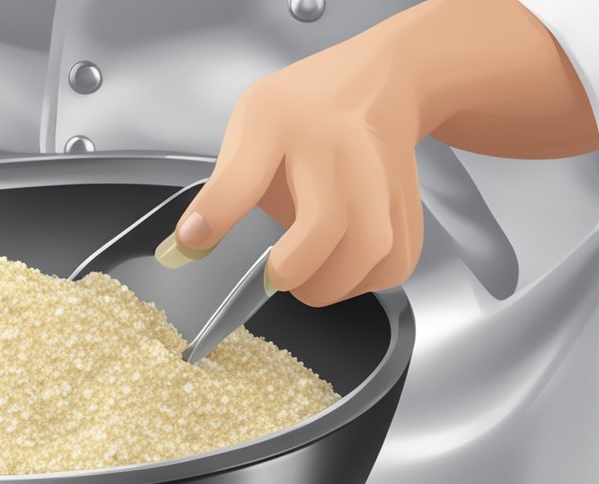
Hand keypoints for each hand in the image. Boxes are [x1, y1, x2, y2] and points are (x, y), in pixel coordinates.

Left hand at [173, 0, 598, 306]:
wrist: (385, 84)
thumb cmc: (304, 116)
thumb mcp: (252, 129)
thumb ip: (224, 189)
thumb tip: (189, 249)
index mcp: (280, 122)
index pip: (244, 172)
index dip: (219, 213)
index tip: (194, 242)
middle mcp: (337, 147)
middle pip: (323, 225)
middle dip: (293, 269)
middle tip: (276, 275)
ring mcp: (381, 176)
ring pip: (370, 252)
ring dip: (330, 284)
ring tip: (307, 277)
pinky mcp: (409, 206)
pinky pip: (394, 265)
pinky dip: (365, 283)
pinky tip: (343, 269)